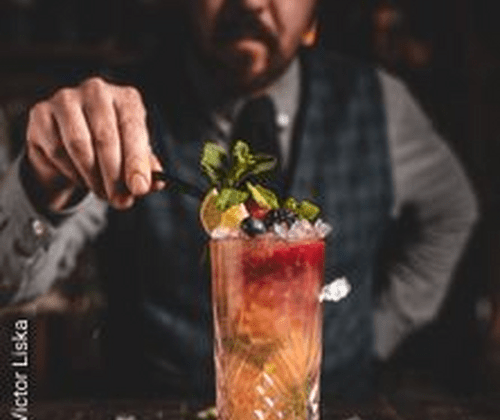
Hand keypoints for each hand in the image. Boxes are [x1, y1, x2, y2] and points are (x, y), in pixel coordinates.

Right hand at [26, 76, 163, 210]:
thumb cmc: (110, 150)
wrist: (71, 149)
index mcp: (126, 98)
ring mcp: (66, 99)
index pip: (133, 128)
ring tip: (102, 193)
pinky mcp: (41, 113)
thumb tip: (156, 183)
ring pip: (80, 146)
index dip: (137, 162)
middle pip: (106, 138)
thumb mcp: (133, 159)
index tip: (139, 188)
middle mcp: (97, 91)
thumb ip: (146, 169)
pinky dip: (71, 171)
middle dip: (115, 176)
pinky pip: (57, 150)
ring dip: (93, 177)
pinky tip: (80, 177)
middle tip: (120, 201)